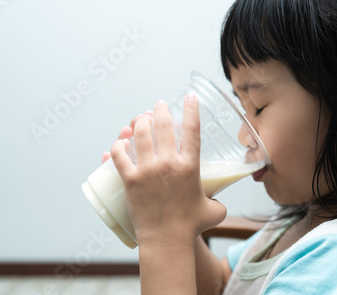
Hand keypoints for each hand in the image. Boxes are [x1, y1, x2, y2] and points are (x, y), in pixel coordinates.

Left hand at [110, 94, 226, 247]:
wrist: (166, 240)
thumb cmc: (191, 226)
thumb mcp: (213, 211)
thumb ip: (217, 201)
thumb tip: (218, 201)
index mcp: (190, 167)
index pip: (192, 131)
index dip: (191, 109)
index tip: (189, 96)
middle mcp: (169, 163)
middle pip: (162, 125)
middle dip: (161, 110)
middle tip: (159, 105)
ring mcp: (147, 170)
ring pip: (141, 134)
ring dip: (141, 122)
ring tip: (142, 119)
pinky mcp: (130, 179)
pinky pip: (119, 155)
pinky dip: (118, 146)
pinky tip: (120, 142)